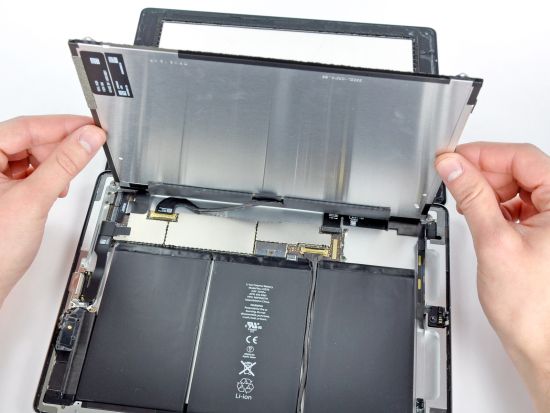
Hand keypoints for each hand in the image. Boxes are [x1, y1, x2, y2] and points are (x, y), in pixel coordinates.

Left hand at [0, 115, 105, 305]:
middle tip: (84, 154)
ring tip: (62, 182)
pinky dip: (45, 178)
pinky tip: (53, 189)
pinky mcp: (1, 191)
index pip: (26, 127)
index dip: (62, 126)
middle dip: (57, 149)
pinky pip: (28, 172)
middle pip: (27, 139)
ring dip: (52, 165)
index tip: (91, 128)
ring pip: (29, 156)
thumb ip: (65, 164)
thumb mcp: (35, 198)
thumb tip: (88, 139)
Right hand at [435, 142, 549, 412]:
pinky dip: (495, 207)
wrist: (542, 345)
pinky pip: (518, 207)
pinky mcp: (545, 234)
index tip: (452, 158)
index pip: (522, 158)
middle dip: (483, 173)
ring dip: (488, 191)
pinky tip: (480, 216)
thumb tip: (454, 167)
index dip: (483, 154)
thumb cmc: (534, 308)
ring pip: (518, 188)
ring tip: (465, 204)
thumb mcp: (495, 242)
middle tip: (453, 179)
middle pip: (520, 170)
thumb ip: (472, 197)